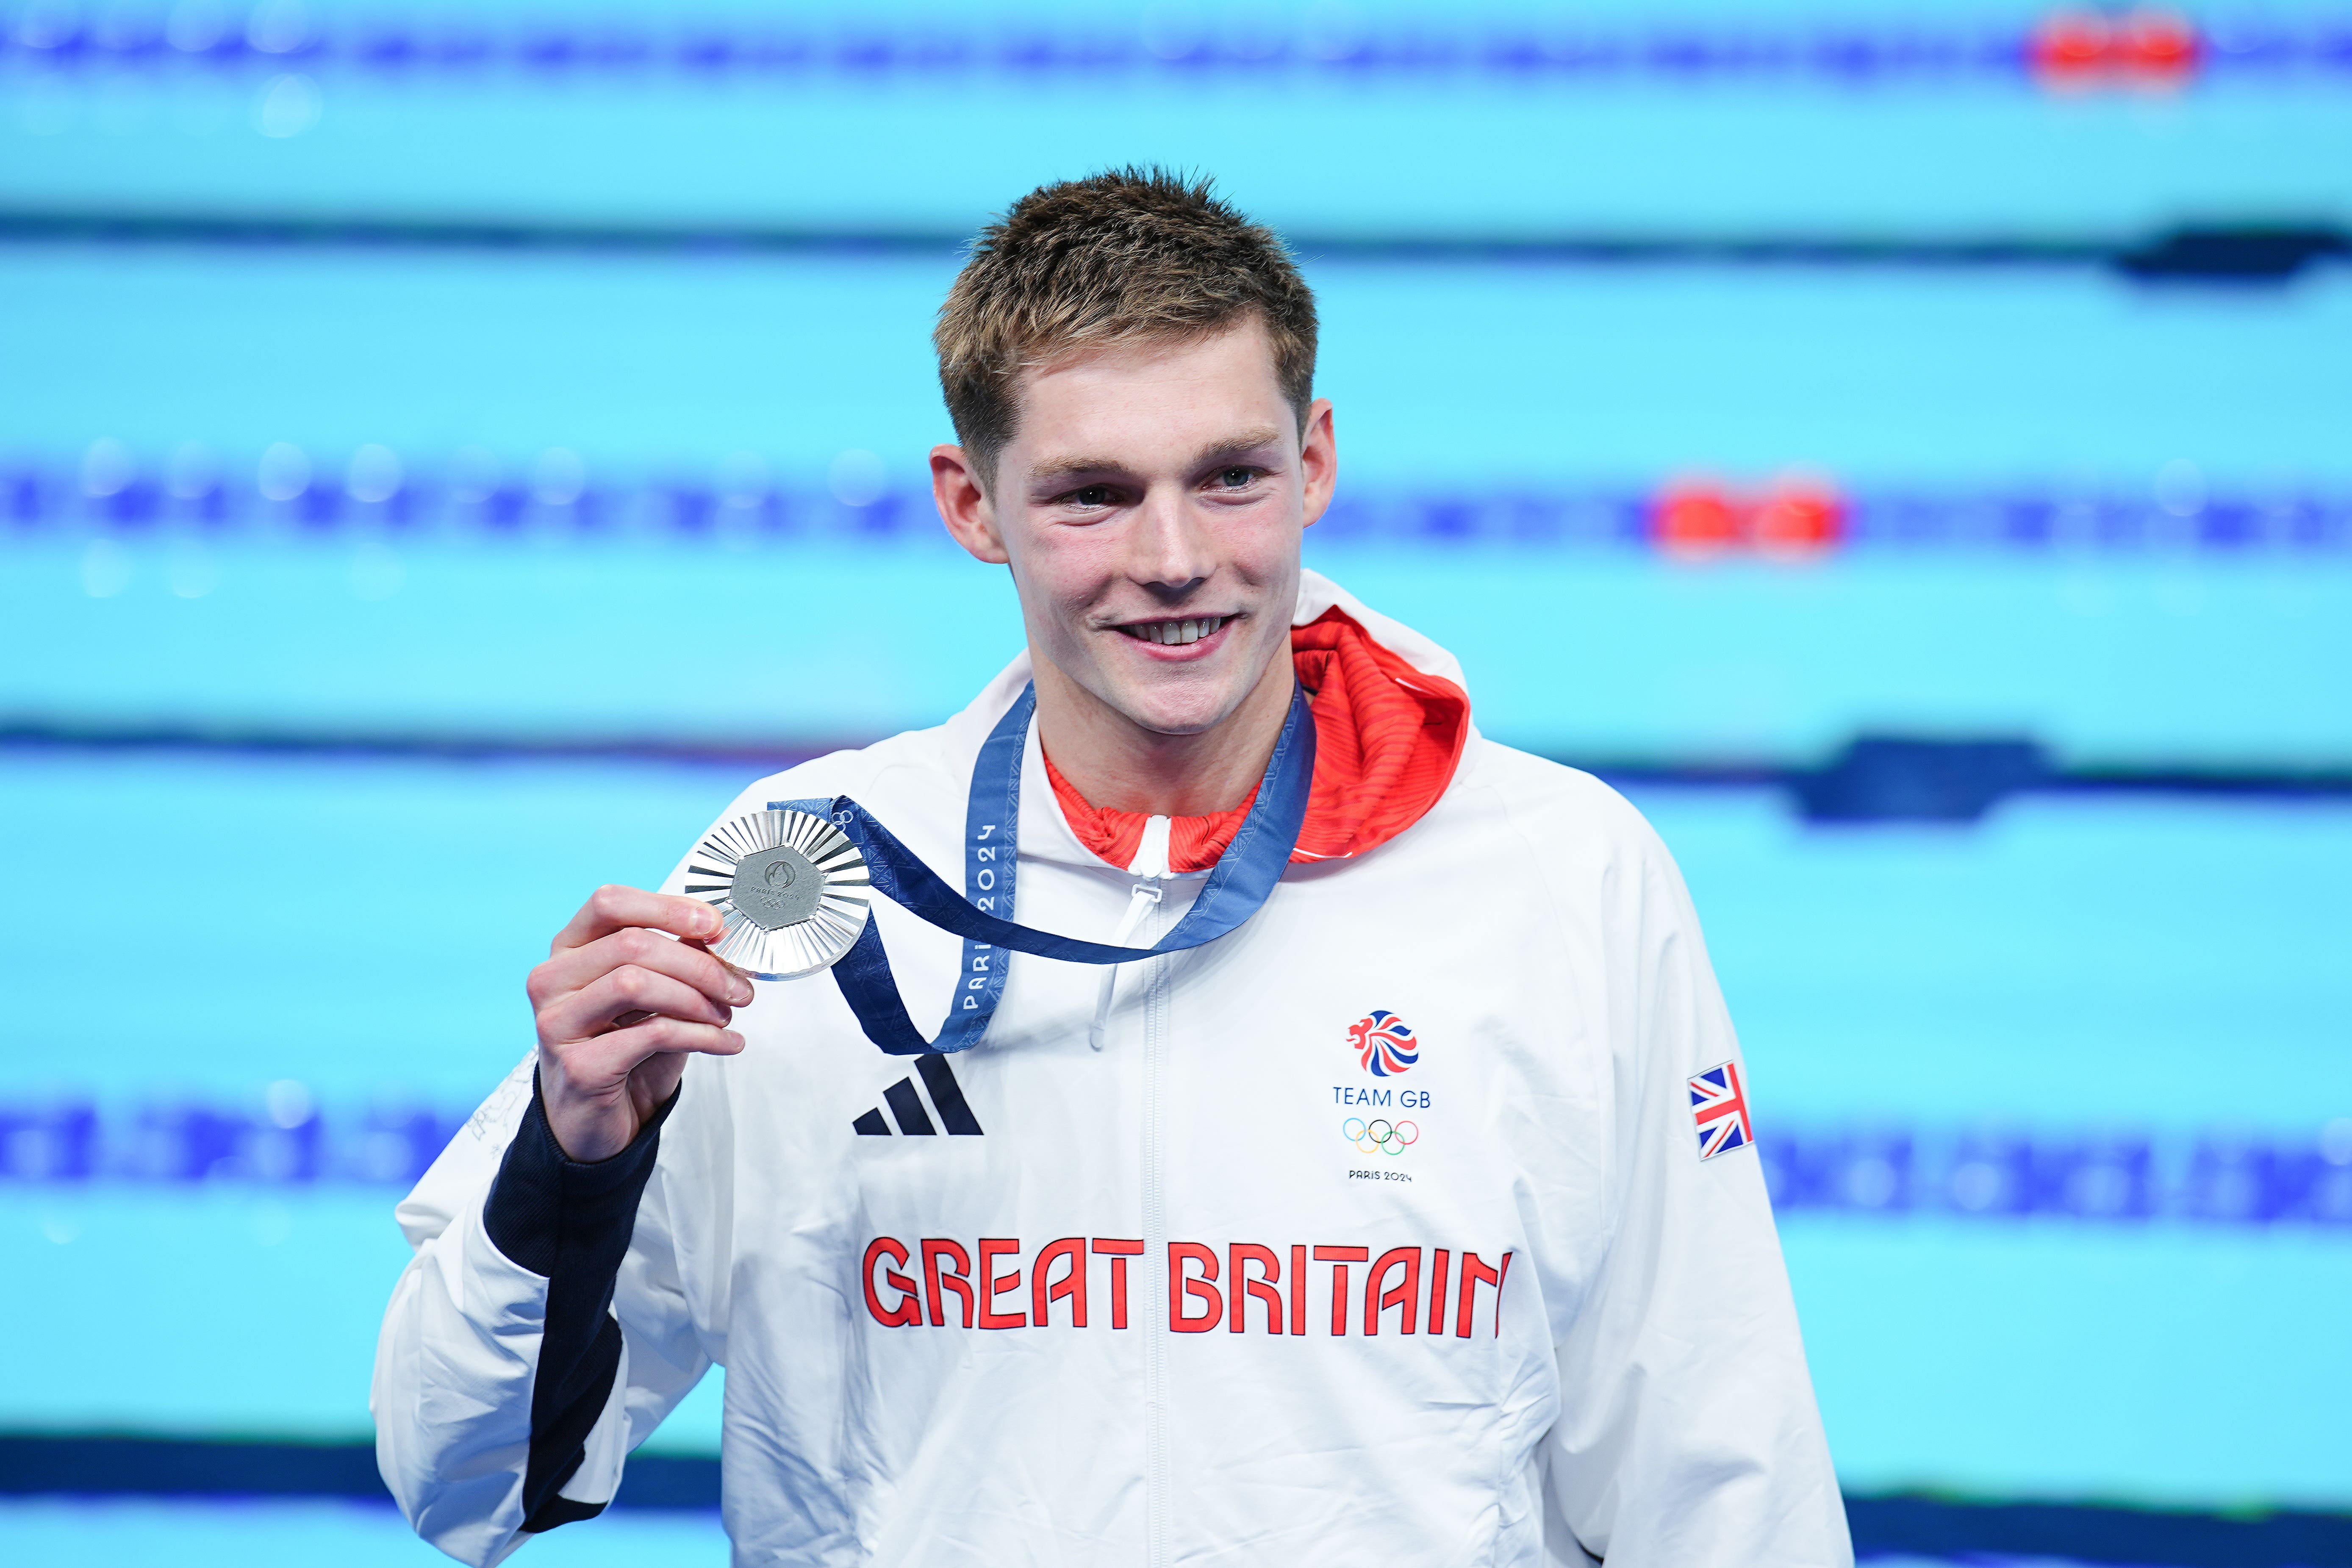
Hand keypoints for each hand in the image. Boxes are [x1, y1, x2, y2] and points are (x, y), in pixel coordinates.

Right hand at [527, 886, 751, 1162]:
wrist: (595, 1120)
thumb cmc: (623, 1047)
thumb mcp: (651, 995)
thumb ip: (674, 959)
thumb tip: (717, 935)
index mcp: (569, 949)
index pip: (610, 903)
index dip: (667, 907)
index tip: (715, 925)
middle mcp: (552, 980)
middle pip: (632, 944)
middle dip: (699, 964)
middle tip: (738, 988)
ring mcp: (558, 1022)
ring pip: (635, 982)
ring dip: (697, 998)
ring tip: (727, 1016)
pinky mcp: (578, 1065)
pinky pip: (652, 1034)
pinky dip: (701, 1036)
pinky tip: (725, 1043)